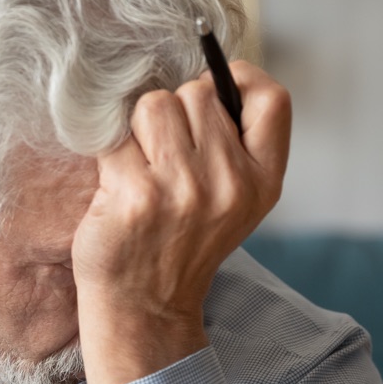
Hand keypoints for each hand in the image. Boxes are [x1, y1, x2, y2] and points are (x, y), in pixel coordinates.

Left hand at [71, 61, 290, 383]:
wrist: (144, 307)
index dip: (239, 78)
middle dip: (174, 113)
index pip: (273, 99)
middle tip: (164, 156)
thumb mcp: (233, 201)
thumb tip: (205, 76)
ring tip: (141, 169)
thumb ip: (233, 144)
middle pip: (197, 93)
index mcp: (263, 180)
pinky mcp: (137, 195)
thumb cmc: (180, 243)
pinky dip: (109, 155)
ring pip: (154, 105)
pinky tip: (118, 188)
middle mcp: (230, 182)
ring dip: (138, 128)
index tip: (216, 89)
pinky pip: (116, 137)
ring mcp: (184, 188)